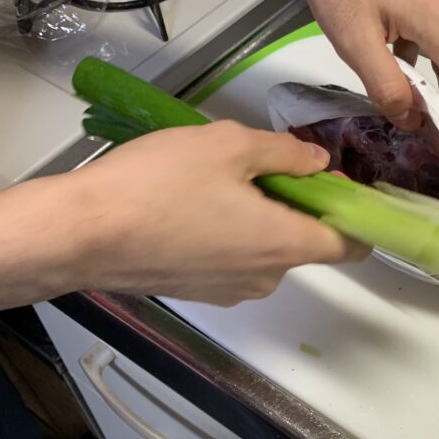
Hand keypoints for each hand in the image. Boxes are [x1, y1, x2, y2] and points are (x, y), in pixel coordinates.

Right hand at [72, 121, 364, 305]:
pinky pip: (230, 260)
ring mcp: (229, 291)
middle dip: (295, 204)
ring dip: (257, 217)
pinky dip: (226, 234)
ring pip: (263, 250)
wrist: (83, 232)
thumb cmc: (159, 184)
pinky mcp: (197, 293)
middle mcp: (265, 279)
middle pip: (303, 243)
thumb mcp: (230, 145)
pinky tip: (190, 204)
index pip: (351, 246)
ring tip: (216, 179)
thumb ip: (286, 153)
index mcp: (285, 245)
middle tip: (262, 163)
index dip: (355, 214)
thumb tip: (319, 162)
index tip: (340, 184)